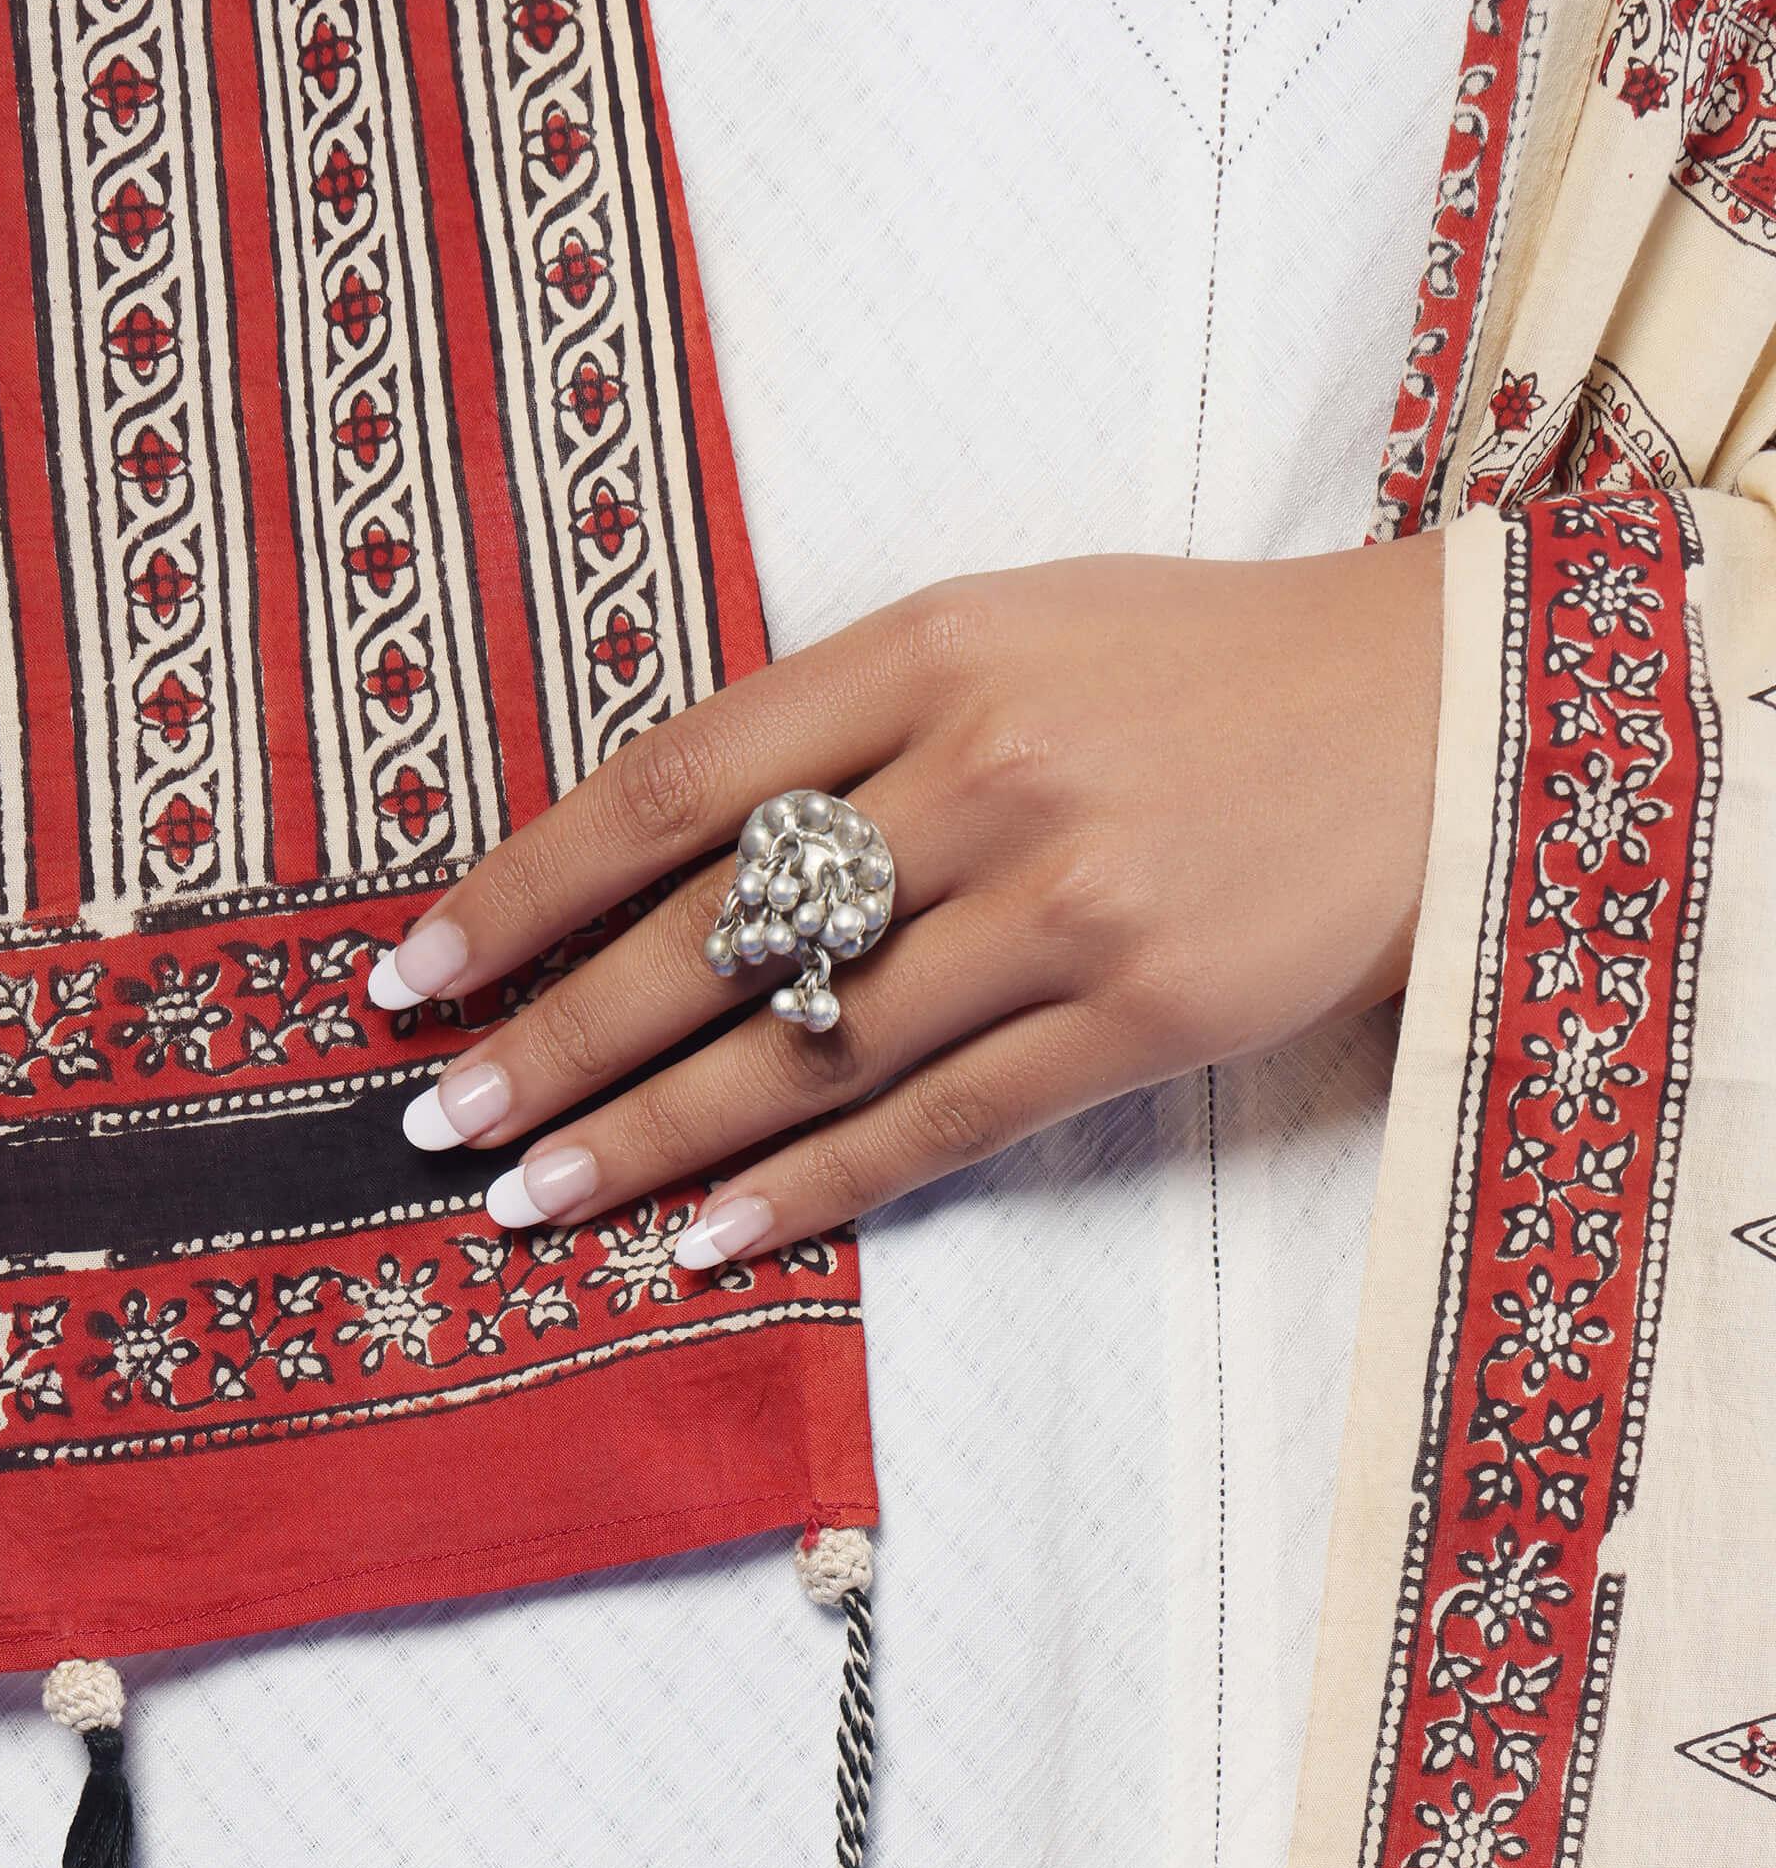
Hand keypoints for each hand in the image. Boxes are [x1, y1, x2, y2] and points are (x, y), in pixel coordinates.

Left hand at [378, 539, 1442, 1260]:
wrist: (1451, 721)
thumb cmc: (1206, 672)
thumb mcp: (1016, 629)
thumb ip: (851, 725)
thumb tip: (674, 855)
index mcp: (929, 648)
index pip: (671, 786)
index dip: (525, 888)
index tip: (417, 967)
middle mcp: (982, 773)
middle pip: (712, 935)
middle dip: (555, 1041)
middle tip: (437, 1120)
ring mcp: (1062, 904)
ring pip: (808, 1049)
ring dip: (650, 1141)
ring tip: (533, 1201)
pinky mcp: (1138, 1018)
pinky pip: (935, 1124)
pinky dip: (810, 1188)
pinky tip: (707, 1238)